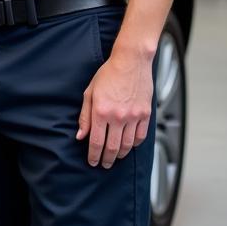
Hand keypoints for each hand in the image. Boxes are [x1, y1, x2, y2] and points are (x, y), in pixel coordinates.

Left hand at [75, 53, 152, 168]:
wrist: (131, 61)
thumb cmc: (109, 74)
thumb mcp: (90, 92)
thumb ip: (85, 116)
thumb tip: (80, 135)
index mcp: (101, 111)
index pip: (96, 142)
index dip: (93, 155)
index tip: (92, 161)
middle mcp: (118, 117)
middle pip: (112, 148)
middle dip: (106, 159)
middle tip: (103, 164)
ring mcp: (133, 117)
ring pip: (127, 145)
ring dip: (120, 155)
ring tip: (115, 158)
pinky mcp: (145, 114)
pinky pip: (140, 137)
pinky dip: (134, 145)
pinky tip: (129, 146)